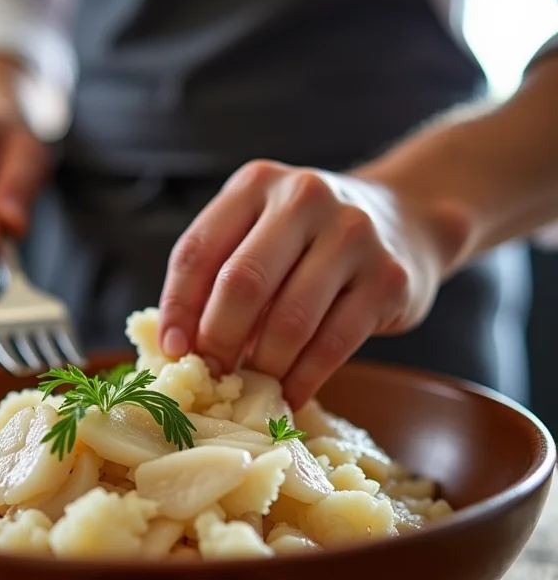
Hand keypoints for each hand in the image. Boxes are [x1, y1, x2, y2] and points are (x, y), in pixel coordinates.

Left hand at [158, 160, 450, 408]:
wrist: (405, 218)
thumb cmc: (310, 239)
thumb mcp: (261, 231)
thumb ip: (221, 272)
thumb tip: (181, 347)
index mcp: (256, 184)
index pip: (198, 251)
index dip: (178, 308)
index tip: (174, 351)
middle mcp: (304, 199)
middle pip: (242, 284)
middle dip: (218, 341)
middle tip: (212, 375)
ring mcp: (353, 235)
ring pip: (289, 321)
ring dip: (263, 367)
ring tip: (252, 389)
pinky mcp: (388, 277)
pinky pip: (333, 343)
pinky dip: (304, 378)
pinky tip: (290, 394)